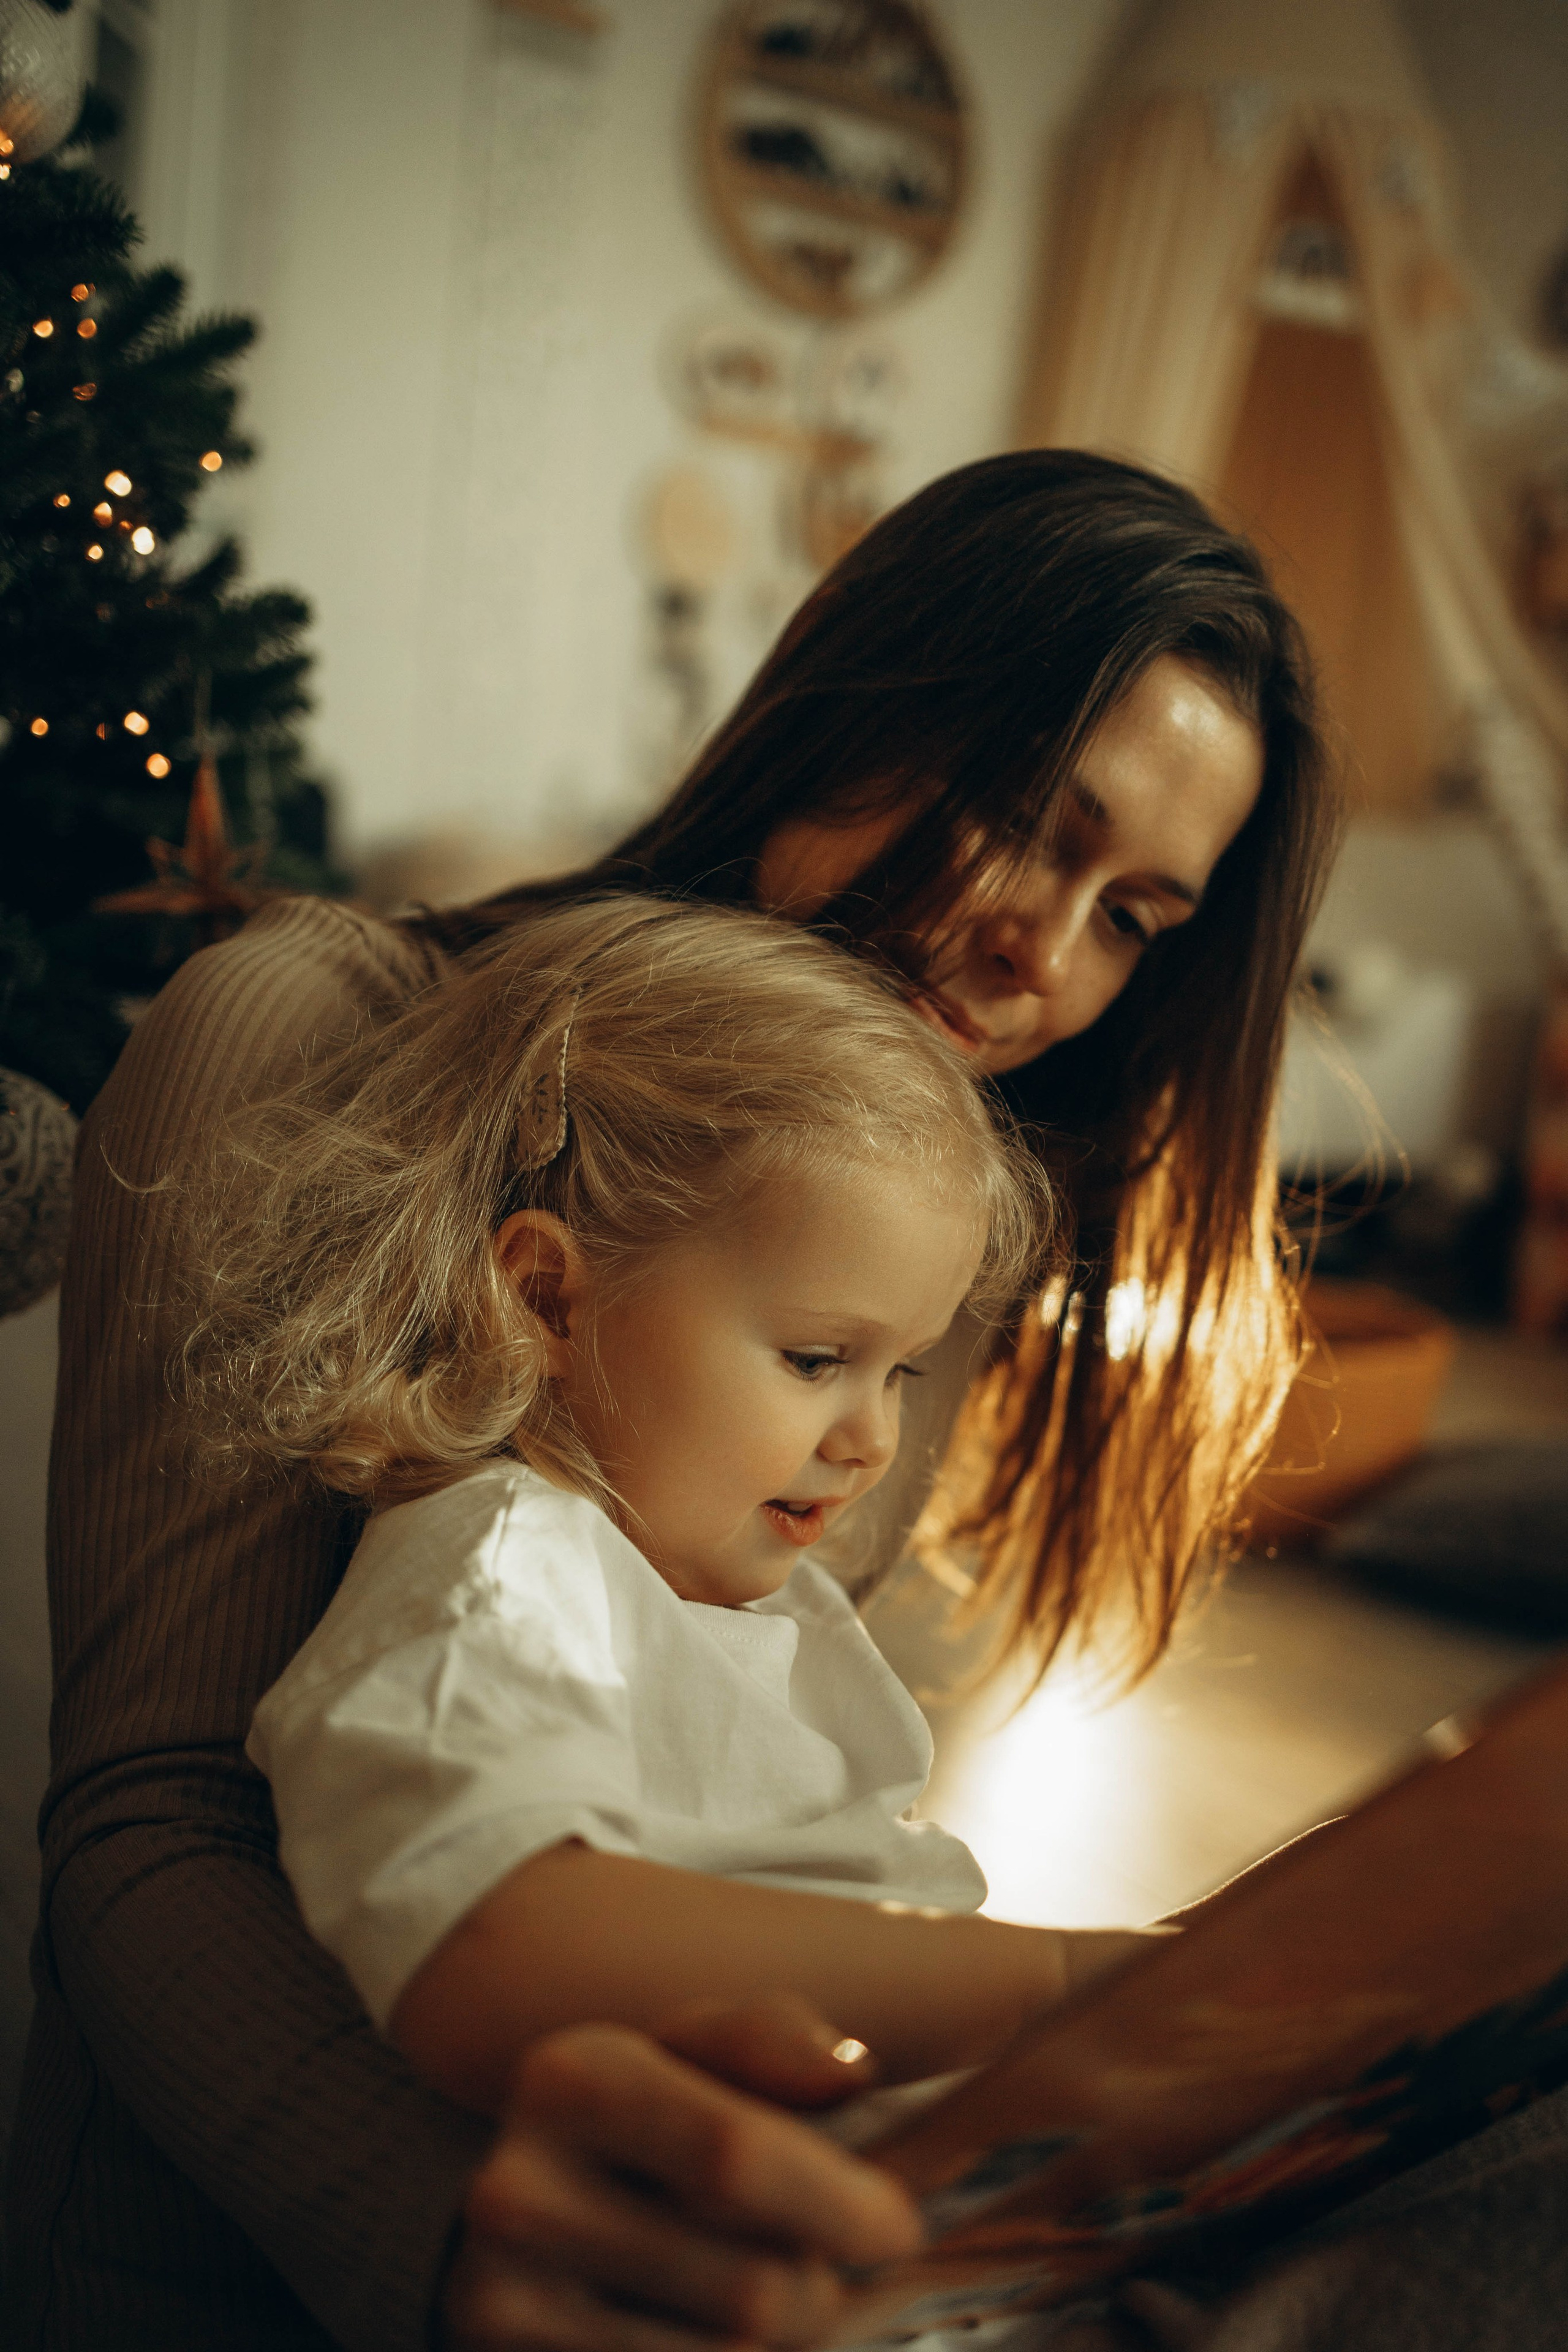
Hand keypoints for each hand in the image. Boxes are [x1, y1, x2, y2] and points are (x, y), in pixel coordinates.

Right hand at [439, 1995, 921, 2350]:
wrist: (510, 2208)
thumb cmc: (638, 2120)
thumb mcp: (690, 2050)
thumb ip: (769, 2041)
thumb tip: (851, 2069)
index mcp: (575, 2077)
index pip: (739, 2157)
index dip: (843, 2204)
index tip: (896, 2228)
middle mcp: (520, 2189)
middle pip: (751, 2289)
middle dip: (817, 2289)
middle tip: (818, 2269)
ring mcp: (502, 2299)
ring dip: (776, 2340)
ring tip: (753, 2295)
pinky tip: (698, 2326)